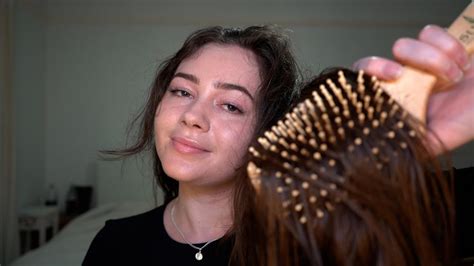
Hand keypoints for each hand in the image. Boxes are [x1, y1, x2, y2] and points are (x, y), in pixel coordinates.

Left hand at [353, 25, 473, 153]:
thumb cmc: (468, 119)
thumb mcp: (440, 139)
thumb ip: (416, 144)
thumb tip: (391, 153)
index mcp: (396, 103)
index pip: (361, 89)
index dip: (366, 80)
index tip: (391, 77)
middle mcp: (400, 82)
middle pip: (370, 62)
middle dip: (383, 65)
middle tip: (403, 72)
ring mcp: (415, 61)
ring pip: (403, 46)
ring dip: (434, 61)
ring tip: (455, 77)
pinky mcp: (434, 43)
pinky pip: (429, 33)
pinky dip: (449, 47)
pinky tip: (462, 63)